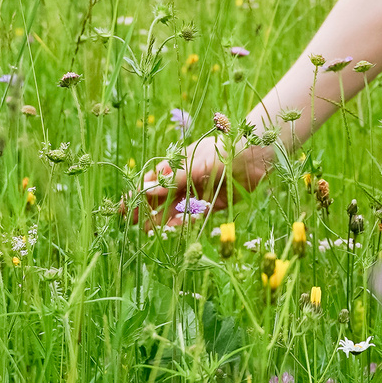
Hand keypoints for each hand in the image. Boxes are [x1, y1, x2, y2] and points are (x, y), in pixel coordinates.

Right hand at [136, 131, 273, 223]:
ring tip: (147, 231)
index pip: (152, 180)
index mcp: (178, 164)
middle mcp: (186, 179)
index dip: (137, 193)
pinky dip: (183, 222)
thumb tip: (146, 189)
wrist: (257, 154)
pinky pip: (194, 215)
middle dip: (145, 209)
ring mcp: (198, 191)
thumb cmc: (224, 151)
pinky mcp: (213, 202)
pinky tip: (171, 229)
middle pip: (161, 197)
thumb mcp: (197, 164)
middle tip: (130, 223)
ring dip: (162, 218)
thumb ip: (174, 179)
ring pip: (175, 208)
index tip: (124, 206)